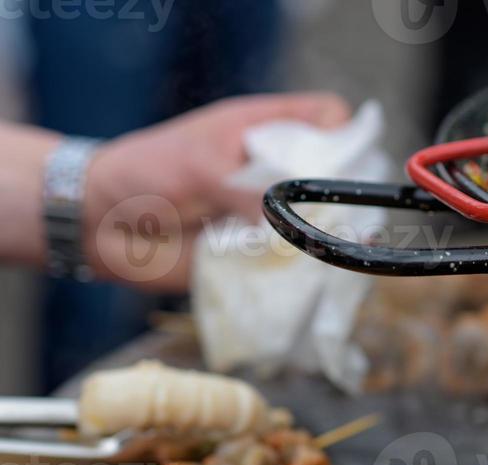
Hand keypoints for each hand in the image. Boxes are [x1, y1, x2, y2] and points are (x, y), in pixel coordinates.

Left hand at [83, 92, 350, 291]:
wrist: (101, 225)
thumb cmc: (145, 175)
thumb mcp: (201, 169)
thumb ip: (250, 192)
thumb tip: (298, 224)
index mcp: (261, 132)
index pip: (325, 121)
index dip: (342, 138)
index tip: (345, 167)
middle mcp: (270, 173)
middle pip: (329, 180)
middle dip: (342, 200)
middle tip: (346, 222)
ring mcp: (264, 216)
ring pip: (314, 228)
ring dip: (322, 243)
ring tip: (329, 255)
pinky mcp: (251, 257)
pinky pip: (286, 267)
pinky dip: (296, 276)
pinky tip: (308, 279)